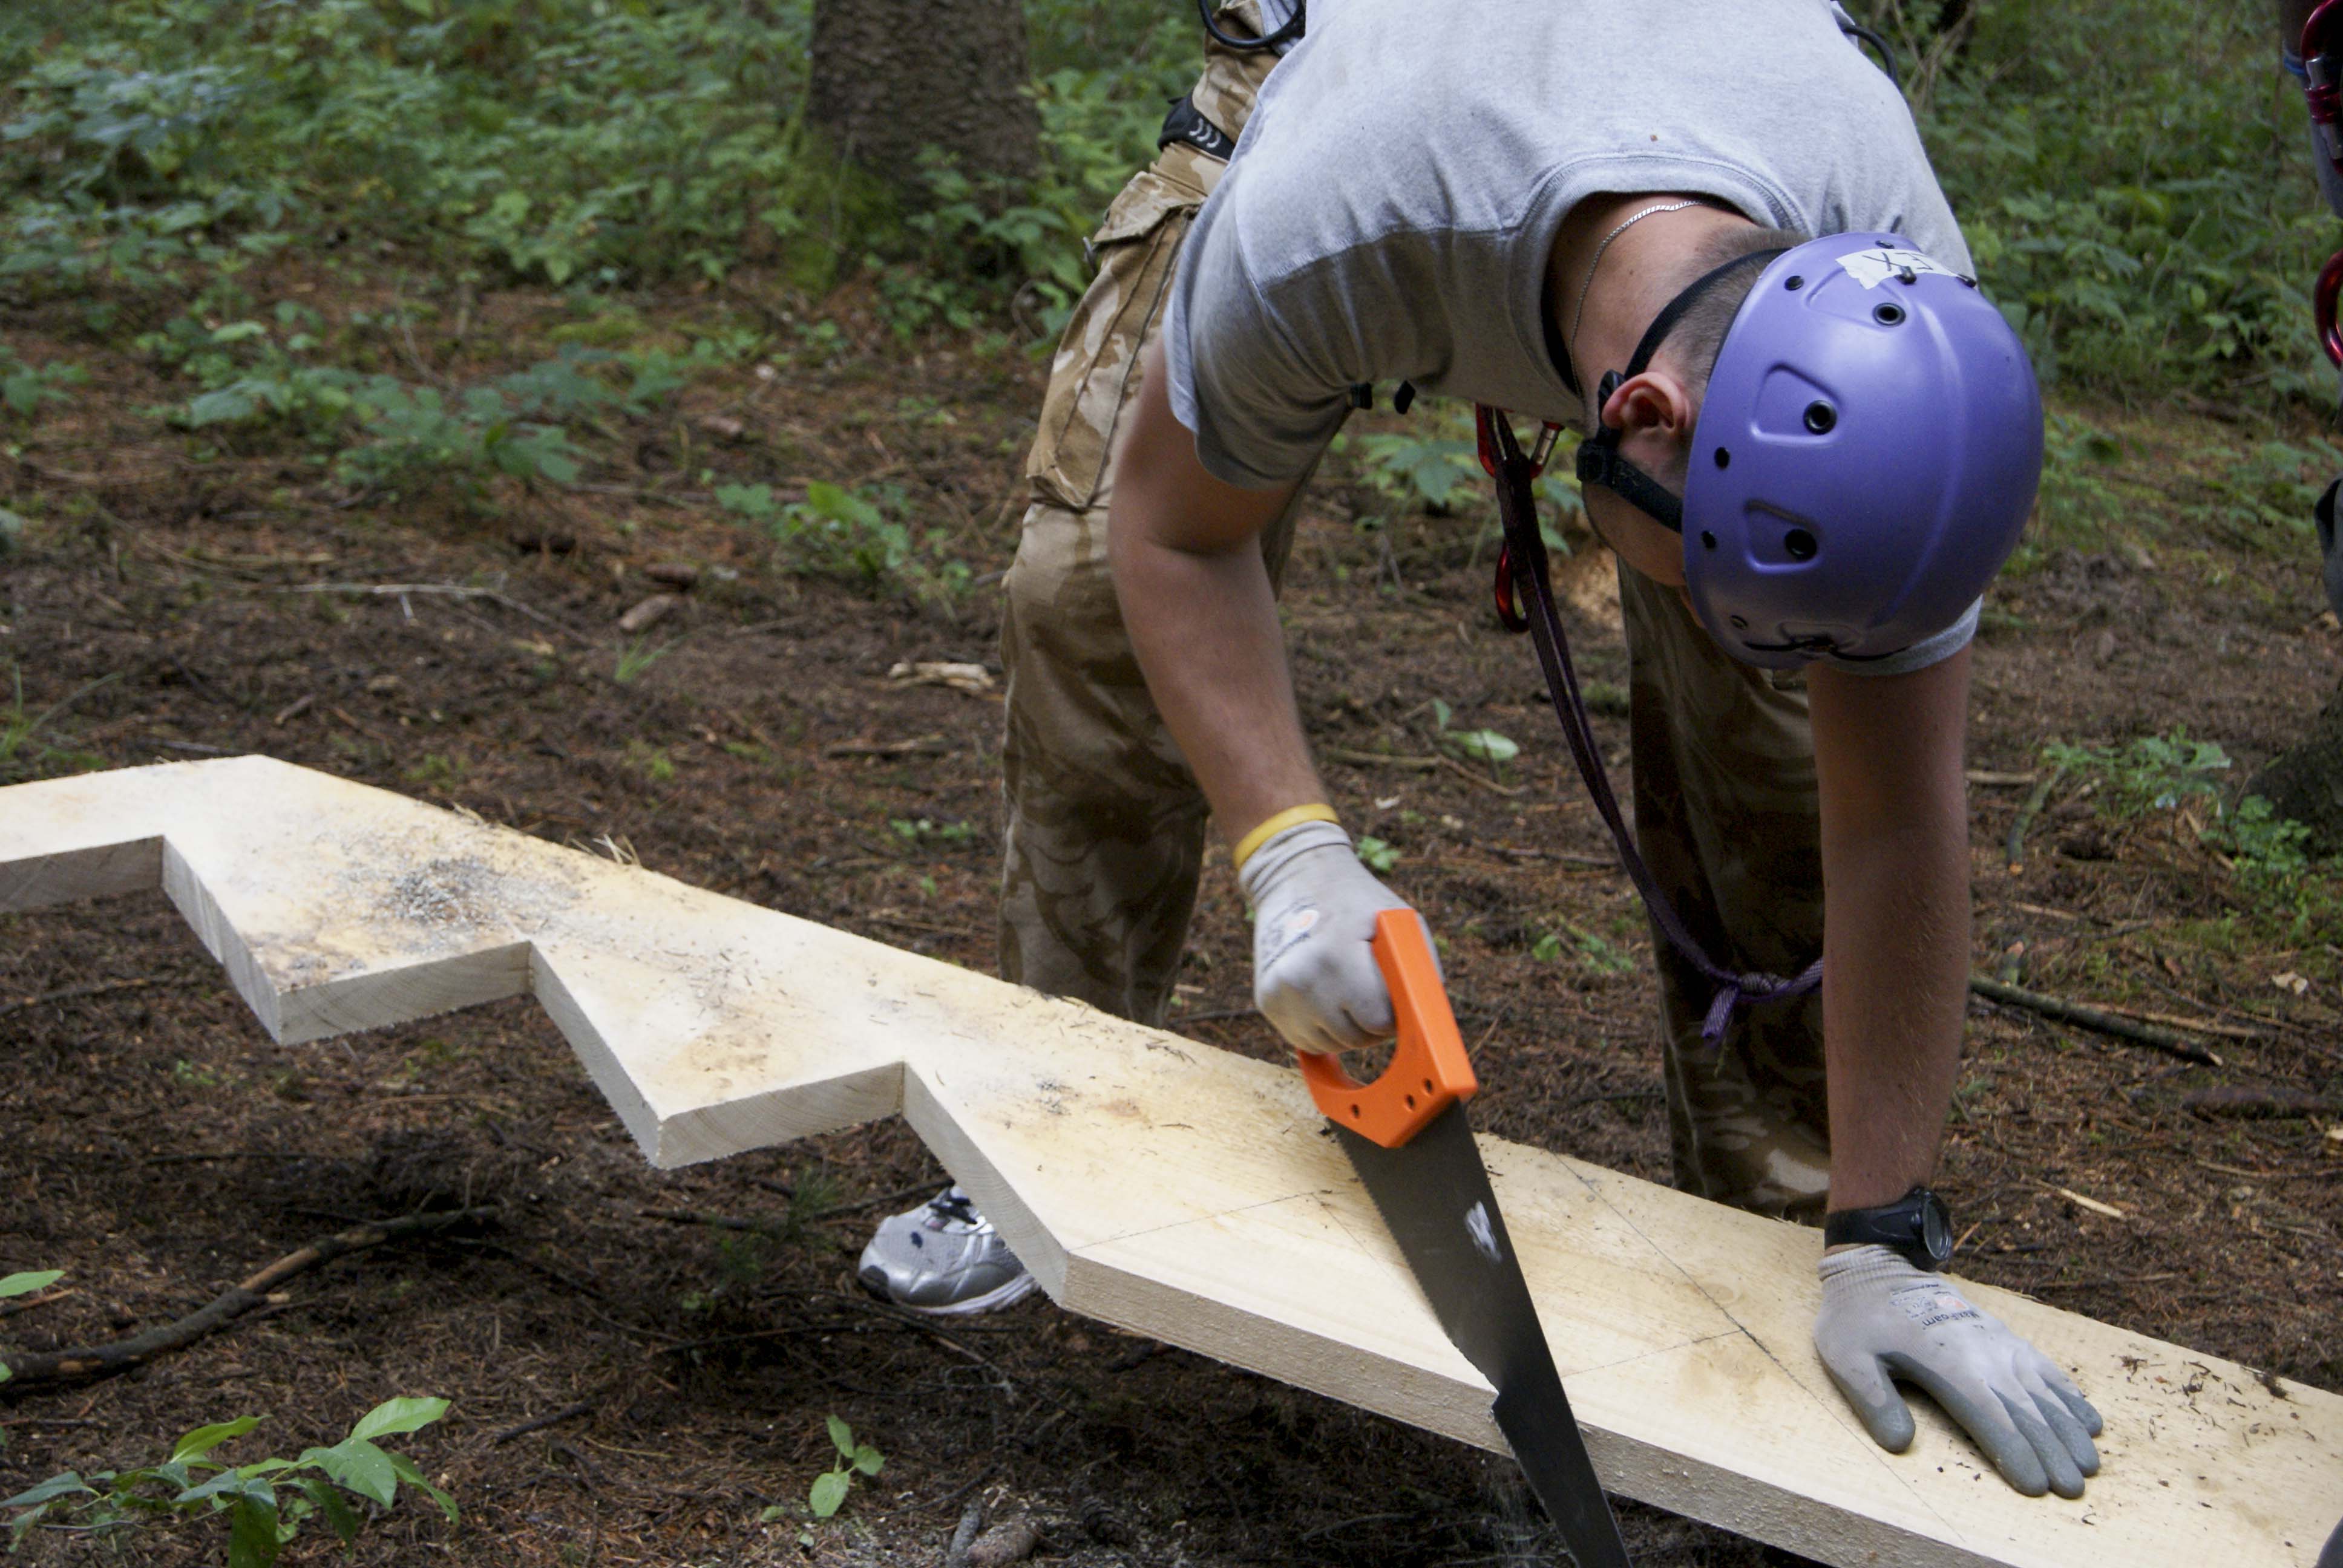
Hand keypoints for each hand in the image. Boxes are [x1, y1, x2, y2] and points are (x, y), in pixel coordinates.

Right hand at [1238, 820, 1423, 1052]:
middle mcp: (1302, 980)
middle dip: (1372, 1022)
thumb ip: (1420, 973)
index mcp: (1336, 958)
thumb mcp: (1400, 923)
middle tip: (1372, 989)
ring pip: (1331, 1045)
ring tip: (1349, 990)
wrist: (1294, 877)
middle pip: (1356, 1039)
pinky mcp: (1267, 1002)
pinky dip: (1323, 1027)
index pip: (1379, 1022)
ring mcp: (1280, 994)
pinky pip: (1306, 1040)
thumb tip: (1426, 1027)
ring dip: (1347, 1028)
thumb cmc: (1357, 902)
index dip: (1393, 1012)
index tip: (1391, 991)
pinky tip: (1327, 997)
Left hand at [1814, 1245, 2101, 1497]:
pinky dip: (2069, 1394)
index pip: (1988, 1415)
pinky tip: (2088, 1419)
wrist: (1877, 1267)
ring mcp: (1998, 1342)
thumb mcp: (1845, 1356)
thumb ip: (1872, 1399)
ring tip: (2089, 1465)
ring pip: (2043, 1391)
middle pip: (2024, 1410)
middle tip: (2075, 1490)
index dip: (2014, 1452)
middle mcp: (1982, 1353)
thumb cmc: (1858, 1318)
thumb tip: (1900, 1443)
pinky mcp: (2004, 1335)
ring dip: (2068, 1429)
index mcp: (1944, 1363)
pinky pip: (2045, 1367)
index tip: (2037, 1487)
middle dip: (2052, 1452)